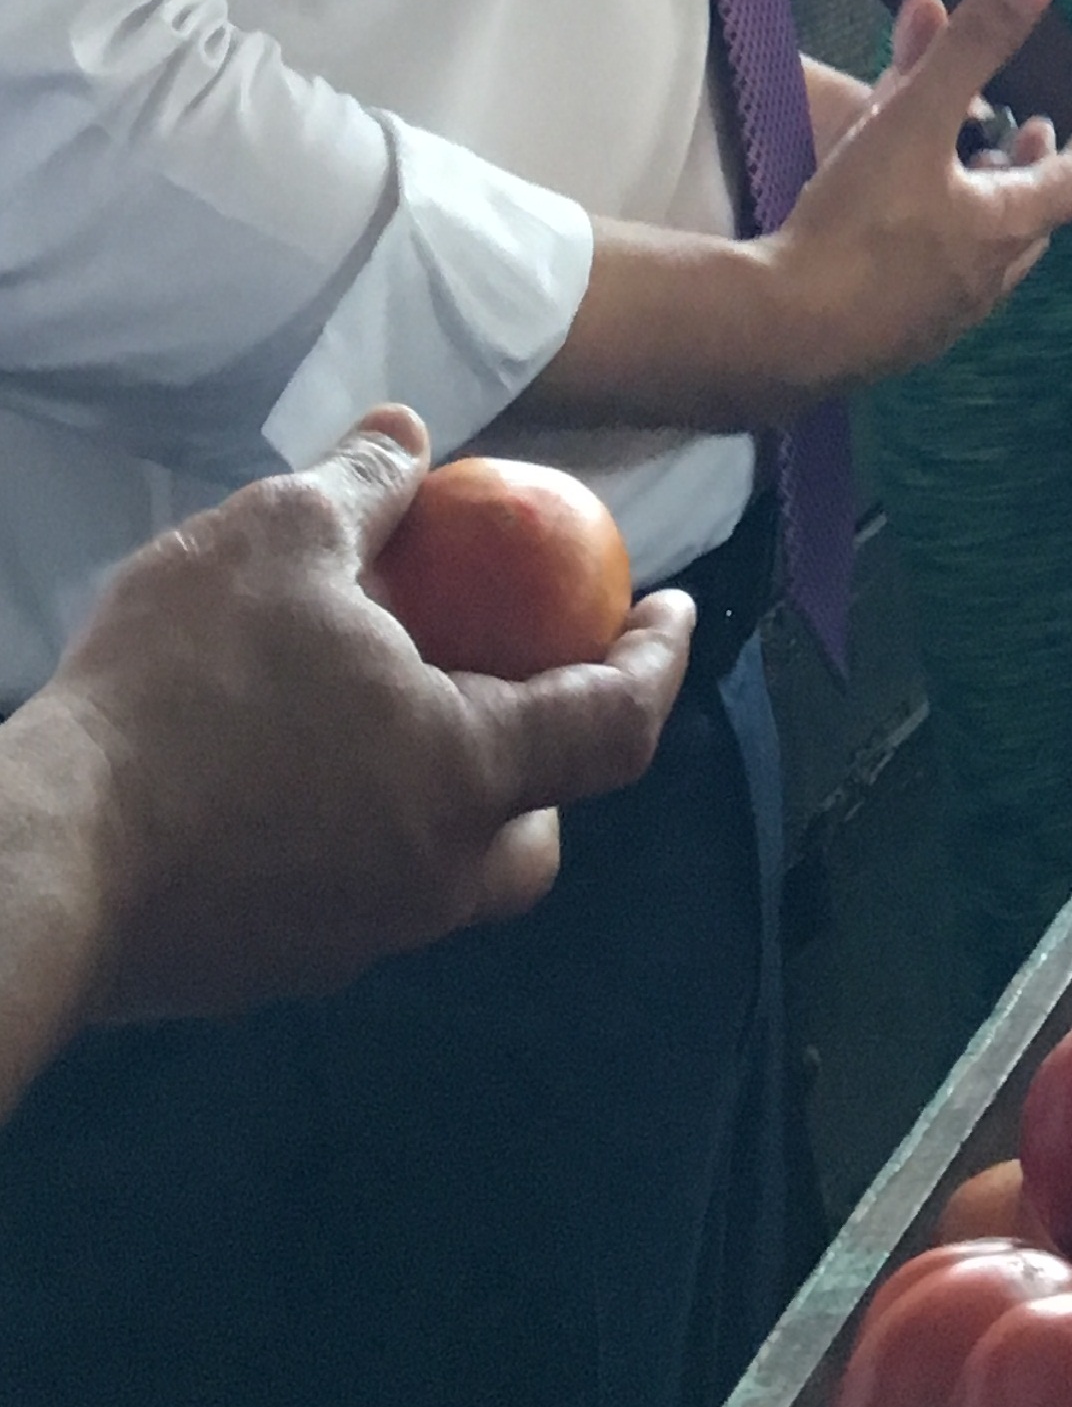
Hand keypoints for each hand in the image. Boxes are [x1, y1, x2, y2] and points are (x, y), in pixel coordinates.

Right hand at [40, 408, 692, 1022]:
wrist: (35, 864)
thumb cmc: (178, 691)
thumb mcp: (279, 539)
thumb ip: (365, 486)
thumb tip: (408, 435)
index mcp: (467, 775)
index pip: (618, 723)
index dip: (661, 658)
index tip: (673, 608)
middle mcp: (428, 878)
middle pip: (535, 840)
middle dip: (554, 771)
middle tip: (527, 689)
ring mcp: (344, 939)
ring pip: (435, 878)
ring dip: (442, 806)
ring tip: (393, 725)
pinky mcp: (260, 971)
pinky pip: (342, 900)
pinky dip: (349, 837)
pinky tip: (288, 777)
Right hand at [760, 0, 1071, 396]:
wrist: (782, 334)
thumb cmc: (858, 224)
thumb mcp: (915, 119)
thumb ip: (972, 44)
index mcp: (1004, 229)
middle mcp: (985, 280)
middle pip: (1030, 217)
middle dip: (1033, 168)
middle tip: (1029, 132)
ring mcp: (938, 318)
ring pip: (983, 250)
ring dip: (985, 203)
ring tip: (970, 167)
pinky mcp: (891, 339)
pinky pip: (935, 277)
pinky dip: (939, 236)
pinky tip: (906, 227)